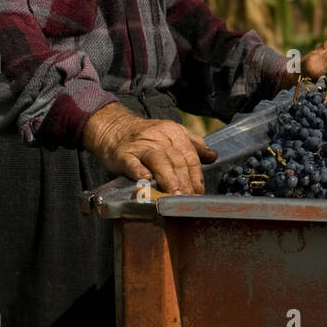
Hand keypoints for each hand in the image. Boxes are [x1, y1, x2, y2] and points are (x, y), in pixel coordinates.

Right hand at [81, 103, 216, 193]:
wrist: (114, 127)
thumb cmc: (146, 136)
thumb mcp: (171, 134)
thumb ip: (193, 145)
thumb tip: (213, 157)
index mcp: (174, 132)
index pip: (190, 156)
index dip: (196, 176)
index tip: (199, 192)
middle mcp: (159, 137)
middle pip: (177, 160)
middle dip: (185, 181)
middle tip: (189, 199)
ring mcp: (140, 145)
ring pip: (158, 160)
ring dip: (168, 178)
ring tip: (175, 194)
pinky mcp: (123, 154)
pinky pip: (132, 163)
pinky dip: (139, 172)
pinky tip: (147, 181)